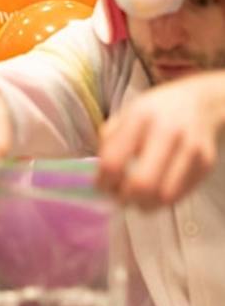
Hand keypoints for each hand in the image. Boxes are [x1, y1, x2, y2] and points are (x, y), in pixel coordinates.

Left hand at [98, 72, 224, 207]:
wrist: (201, 101)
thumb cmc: (153, 113)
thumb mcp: (124, 116)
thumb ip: (108, 144)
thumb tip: (99, 180)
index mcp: (140, 117)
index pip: (113, 163)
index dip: (103, 183)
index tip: (101, 186)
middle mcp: (168, 132)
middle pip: (142, 184)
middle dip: (124, 198)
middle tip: (118, 196)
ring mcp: (191, 149)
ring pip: (162, 197)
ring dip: (143, 204)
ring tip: (135, 196)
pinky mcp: (206, 163)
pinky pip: (178, 197)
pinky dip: (160, 201)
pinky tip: (154, 191)